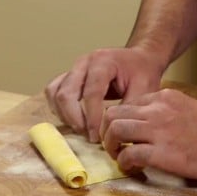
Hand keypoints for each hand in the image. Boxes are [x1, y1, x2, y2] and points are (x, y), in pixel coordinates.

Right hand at [45, 47, 163, 142]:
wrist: (139, 58)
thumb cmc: (143, 72)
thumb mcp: (144, 89)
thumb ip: (129, 108)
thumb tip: (114, 131)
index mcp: (103, 62)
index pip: (91, 92)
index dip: (92, 117)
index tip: (98, 137)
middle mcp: (83, 63)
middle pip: (66, 93)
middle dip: (75, 119)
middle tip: (89, 137)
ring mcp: (73, 68)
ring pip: (54, 93)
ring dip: (65, 116)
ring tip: (83, 130)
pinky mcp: (68, 76)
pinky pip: (53, 93)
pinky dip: (59, 109)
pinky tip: (75, 121)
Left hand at [100, 89, 196, 180]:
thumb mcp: (189, 107)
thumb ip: (168, 111)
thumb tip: (154, 124)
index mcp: (164, 97)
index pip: (128, 104)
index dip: (121, 120)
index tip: (124, 134)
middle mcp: (157, 109)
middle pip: (113, 114)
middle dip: (107, 131)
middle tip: (113, 145)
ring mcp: (158, 130)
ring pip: (115, 130)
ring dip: (111, 146)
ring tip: (119, 156)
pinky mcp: (162, 152)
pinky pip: (129, 154)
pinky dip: (125, 163)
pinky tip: (133, 169)